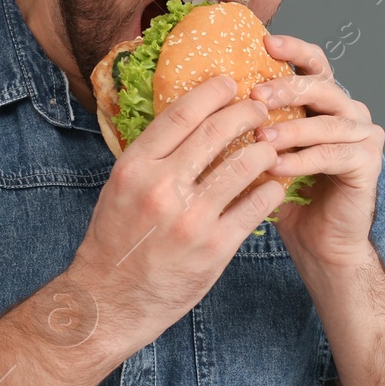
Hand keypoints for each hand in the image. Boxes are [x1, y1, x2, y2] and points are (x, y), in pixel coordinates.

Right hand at [71, 75, 285, 345]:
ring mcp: (191, 219)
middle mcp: (162, 188)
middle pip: (217, 132)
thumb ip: (150, 156)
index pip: (181, 114)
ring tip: (272, 146)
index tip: (230, 82)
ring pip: (244, 166)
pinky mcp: (215, 248)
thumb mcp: (119, 188)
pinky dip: (270, 189)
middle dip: (247, 113)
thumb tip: (185, 119)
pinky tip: (275, 184)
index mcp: (135, 168)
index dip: (212, 92)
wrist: (110, 302)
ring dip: (266, 150)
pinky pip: (255, 207)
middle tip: (261, 109)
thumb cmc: (115, 242)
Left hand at [247, 33, 383, 274]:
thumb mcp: (265, 152)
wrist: (319, 241)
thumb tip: (202, 98)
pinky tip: (276, 167)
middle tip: (255, 93)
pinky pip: (333, 155)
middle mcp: (349, 111)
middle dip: (287, 87)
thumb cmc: (287, 196)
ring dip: (291, 128)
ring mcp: (363, 136)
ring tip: (260, 137)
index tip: (265, 42)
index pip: (314, 64)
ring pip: (328, 122)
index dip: (293, 50)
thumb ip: (252, 123)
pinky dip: (302, 160)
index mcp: (324, 102)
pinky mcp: (368, 164)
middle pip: (323, 86)